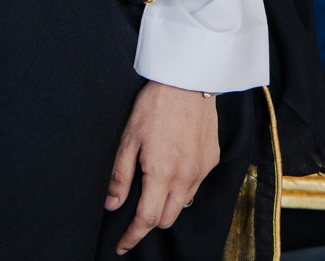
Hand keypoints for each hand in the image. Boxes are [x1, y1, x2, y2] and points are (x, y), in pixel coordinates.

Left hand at [105, 81, 219, 254]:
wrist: (188, 81)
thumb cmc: (154, 105)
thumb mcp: (128, 138)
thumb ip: (120, 175)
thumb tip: (111, 204)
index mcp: (163, 173)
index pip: (148, 219)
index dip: (133, 236)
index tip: (122, 246)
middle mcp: (187, 177)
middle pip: (168, 218)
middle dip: (150, 222)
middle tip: (133, 214)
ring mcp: (203, 170)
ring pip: (183, 203)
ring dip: (167, 203)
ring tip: (152, 186)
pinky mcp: (212, 160)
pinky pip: (196, 184)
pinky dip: (182, 185)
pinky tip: (171, 167)